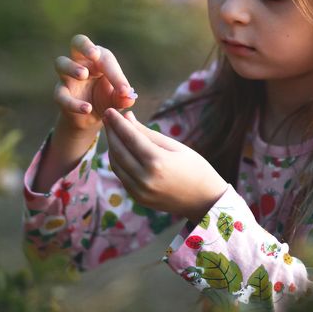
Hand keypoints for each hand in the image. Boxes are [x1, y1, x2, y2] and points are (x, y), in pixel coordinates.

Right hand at [52, 33, 136, 131]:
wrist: (90, 118)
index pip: (104, 57)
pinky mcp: (60, 93)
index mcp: (98, 59)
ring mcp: (67, 76)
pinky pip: (60, 95)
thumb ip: (123, 98)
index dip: (114, 73)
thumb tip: (129, 97)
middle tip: (94, 54)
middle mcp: (81, 62)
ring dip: (72, 67)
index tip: (124, 90)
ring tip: (84, 75)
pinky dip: (73, 103)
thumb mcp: (117, 101)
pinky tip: (87, 109)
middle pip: (77, 42)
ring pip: (61, 62)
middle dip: (85, 45)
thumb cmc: (105, 100)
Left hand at [102, 107, 227, 222]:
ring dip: (112, 146)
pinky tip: (120, 149)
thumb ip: (148, 133)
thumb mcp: (175, 146)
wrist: (205, 200)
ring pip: (116, 164)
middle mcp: (145, 178)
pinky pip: (122, 176)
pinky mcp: (138, 198)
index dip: (118, 123)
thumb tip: (127, 117)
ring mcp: (140, 191)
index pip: (130, 137)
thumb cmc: (195, 168)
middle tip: (107, 117)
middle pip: (119, 150)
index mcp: (158, 162)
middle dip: (111, 132)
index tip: (110, 110)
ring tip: (113, 131)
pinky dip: (118, 161)